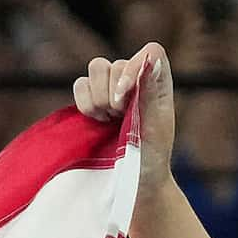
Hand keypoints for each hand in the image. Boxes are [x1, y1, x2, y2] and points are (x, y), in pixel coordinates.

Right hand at [75, 46, 172, 185]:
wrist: (132, 184)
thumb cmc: (151, 158)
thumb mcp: (156, 127)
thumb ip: (150, 92)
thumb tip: (150, 58)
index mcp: (158, 84)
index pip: (150, 53)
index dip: (134, 67)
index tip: (124, 96)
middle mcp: (135, 81)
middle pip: (116, 63)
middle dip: (113, 92)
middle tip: (119, 117)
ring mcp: (111, 89)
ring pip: (96, 69)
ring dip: (98, 97)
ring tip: (108, 120)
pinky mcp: (90, 101)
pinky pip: (79, 85)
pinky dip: (84, 102)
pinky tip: (95, 120)